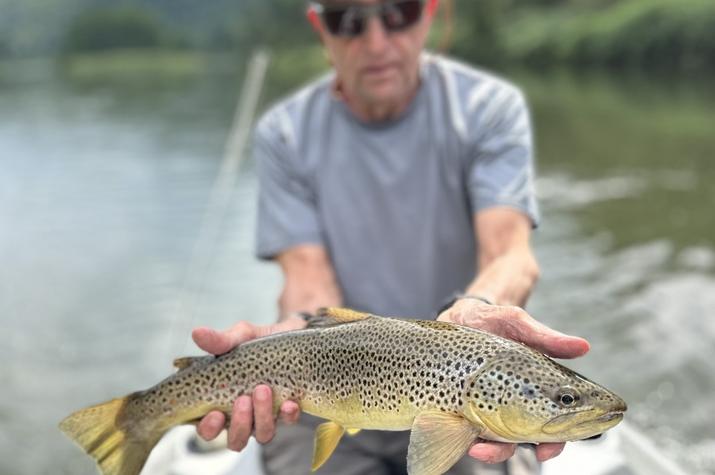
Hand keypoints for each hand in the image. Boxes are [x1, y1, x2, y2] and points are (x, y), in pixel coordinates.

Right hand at [191, 316, 305, 450]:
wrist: (291, 332)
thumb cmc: (257, 341)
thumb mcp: (238, 337)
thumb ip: (219, 341)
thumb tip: (196, 332)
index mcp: (221, 404)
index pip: (208, 430)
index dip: (209, 429)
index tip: (215, 413)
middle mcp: (243, 416)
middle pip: (236, 440)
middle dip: (239, 425)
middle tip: (242, 400)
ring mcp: (266, 416)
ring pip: (263, 434)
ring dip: (262, 417)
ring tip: (263, 390)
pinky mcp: (289, 410)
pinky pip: (289, 421)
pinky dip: (288, 414)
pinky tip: (289, 402)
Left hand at [437, 299, 589, 463]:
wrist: (462, 314)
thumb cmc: (496, 320)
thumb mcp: (518, 324)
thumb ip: (546, 339)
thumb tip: (583, 347)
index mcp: (536, 389)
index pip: (554, 424)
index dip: (555, 441)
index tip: (548, 448)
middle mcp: (513, 403)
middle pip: (523, 439)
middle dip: (518, 451)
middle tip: (516, 452)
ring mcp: (486, 405)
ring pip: (494, 440)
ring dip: (490, 451)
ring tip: (479, 448)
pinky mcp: (463, 403)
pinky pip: (467, 429)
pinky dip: (467, 437)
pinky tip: (464, 435)